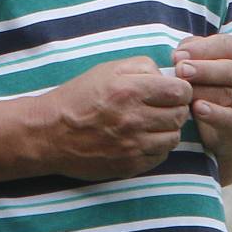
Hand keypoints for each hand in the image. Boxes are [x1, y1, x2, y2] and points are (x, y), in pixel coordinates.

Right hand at [34, 57, 193, 180]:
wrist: (50, 133)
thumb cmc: (79, 97)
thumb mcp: (107, 69)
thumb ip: (142, 66)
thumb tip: (167, 77)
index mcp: (130, 90)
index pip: (180, 91)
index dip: (181, 89)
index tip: (173, 90)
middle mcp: (134, 119)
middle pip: (180, 115)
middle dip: (176, 108)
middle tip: (163, 106)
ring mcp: (133, 146)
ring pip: (173, 137)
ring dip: (168, 129)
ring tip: (153, 123)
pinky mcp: (129, 165)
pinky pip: (160, 156)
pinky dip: (157, 147)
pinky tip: (143, 138)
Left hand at [174, 35, 231, 167]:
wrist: (226, 122)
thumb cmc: (210, 83)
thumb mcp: (203, 63)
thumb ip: (192, 52)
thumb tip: (179, 55)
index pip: (226, 45)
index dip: (202, 49)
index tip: (178, 55)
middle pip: (230, 69)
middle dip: (203, 69)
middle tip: (181, 70)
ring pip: (228, 94)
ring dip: (203, 91)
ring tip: (184, 92)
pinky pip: (230, 118)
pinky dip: (214, 114)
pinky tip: (198, 109)